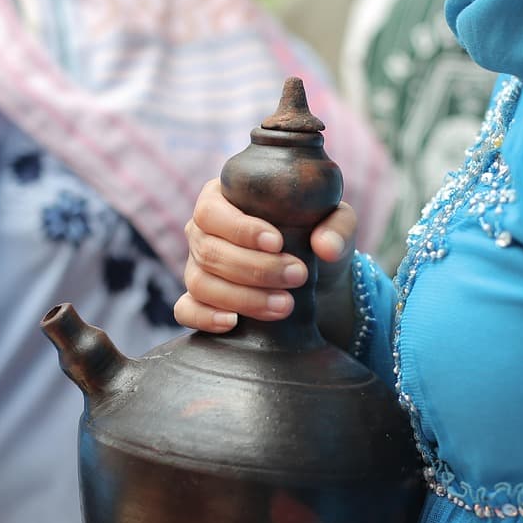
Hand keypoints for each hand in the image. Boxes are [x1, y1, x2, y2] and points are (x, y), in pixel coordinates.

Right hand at [175, 178, 357, 332]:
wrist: (317, 279)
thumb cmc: (317, 237)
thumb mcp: (335, 223)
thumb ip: (336, 227)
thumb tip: (325, 248)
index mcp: (223, 199)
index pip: (212, 210)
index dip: (240, 229)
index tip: (277, 242)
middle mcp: (202, 232)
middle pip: (209, 251)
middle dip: (255, 269)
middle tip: (298, 276)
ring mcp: (196, 267)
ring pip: (200, 282)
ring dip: (242, 297)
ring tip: (284, 306)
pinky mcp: (197, 300)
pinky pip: (186, 310)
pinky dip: (204, 317)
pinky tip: (233, 323)